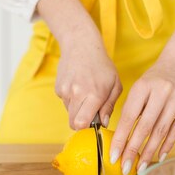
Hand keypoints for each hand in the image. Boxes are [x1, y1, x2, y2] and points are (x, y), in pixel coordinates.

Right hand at [37, 0, 120, 128]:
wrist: (81, 45)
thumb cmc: (102, 66)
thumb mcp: (115, 85)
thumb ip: (109, 106)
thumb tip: (104, 124)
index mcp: (94, 94)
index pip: (81, 123)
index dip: (87, 128)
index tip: (94, 125)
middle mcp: (77, 93)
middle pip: (73, 123)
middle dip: (81, 122)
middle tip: (90, 113)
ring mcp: (65, 90)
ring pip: (69, 113)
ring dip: (77, 109)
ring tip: (86, 94)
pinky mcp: (58, 88)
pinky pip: (65, 103)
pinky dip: (71, 100)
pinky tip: (78, 87)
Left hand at [110, 63, 174, 174]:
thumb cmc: (153, 81)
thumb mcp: (138, 89)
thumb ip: (130, 110)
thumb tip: (119, 140)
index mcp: (143, 86)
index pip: (129, 117)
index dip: (120, 138)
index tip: (113, 156)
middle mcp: (161, 92)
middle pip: (145, 127)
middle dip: (133, 150)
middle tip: (125, 167)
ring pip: (161, 131)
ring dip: (149, 151)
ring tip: (140, 167)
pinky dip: (167, 145)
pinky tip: (158, 157)